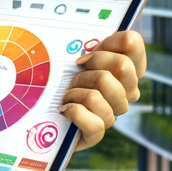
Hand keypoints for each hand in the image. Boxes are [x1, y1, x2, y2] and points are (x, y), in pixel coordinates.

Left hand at [60, 30, 145, 150]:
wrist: (39, 115)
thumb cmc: (55, 78)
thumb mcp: (68, 55)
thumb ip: (84, 42)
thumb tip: (94, 37)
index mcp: (123, 68)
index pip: (132, 43)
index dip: (109, 42)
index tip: (89, 51)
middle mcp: (125, 91)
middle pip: (122, 66)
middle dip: (91, 66)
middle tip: (74, 74)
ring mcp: (113, 112)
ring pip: (100, 93)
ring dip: (75, 91)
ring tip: (67, 94)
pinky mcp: (97, 132)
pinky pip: (94, 122)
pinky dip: (73, 112)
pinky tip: (65, 110)